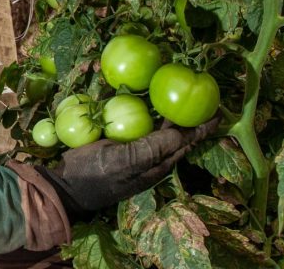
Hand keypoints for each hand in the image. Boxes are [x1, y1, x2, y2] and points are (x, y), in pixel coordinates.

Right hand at [35, 116, 219, 216]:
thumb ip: (153, 148)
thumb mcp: (125, 162)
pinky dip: (149, 115)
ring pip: (160, 131)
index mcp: (157, 164)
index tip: (217, 111)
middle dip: (191, 120)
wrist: (66, 184)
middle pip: (177, 136)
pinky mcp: (119, 145)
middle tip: (202, 99)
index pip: (186, 142)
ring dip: (171, 116)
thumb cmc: (96, 175)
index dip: (202, 128)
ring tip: (179, 98)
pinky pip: (140, 129)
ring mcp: (134, 151)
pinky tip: (146, 104)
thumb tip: (181, 133)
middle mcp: (150, 158)